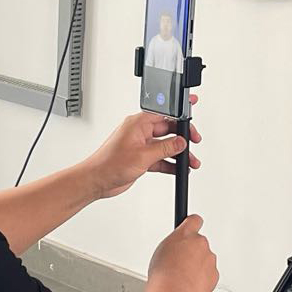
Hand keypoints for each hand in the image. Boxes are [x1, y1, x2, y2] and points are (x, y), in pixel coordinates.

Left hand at [85, 101, 201, 199]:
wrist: (97, 180)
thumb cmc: (109, 163)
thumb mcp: (142, 155)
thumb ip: (164, 148)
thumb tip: (180, 142)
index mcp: (138, 123)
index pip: (164, 114)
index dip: (179, 114)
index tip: (191, 110)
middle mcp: (139, 132)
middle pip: (168, 130)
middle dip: (182, 138)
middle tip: (194, 142)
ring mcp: (140, 145)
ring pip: (165, 146)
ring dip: (178, 153)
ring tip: (191, 161)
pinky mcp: (141, 158)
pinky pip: (160, 158)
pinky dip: (169, 163)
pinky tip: (178, 169)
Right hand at [147, 213, 217, 291]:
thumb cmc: (163, 274)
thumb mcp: (161, 250)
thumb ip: (174, 244)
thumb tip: (176, 247)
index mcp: (185, 234)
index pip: (195, 220)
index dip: (193, 226)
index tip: (191, 229)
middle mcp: (200, 243)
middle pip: (200, 243)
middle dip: (193, 251)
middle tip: (181, 263)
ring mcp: (209, 258)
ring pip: (205, 260)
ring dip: (198, 266)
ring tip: (182, 277)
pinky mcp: (214, 274)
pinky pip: (209, 274)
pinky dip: (202, 279)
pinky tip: (190, 284)